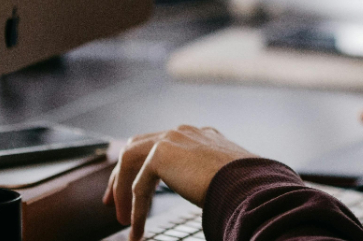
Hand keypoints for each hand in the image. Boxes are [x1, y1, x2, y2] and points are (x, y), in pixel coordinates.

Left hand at [103, 126, 257, 240]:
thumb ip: (206, 176)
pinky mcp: (162, 153)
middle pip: (137, 146)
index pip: (161, 144)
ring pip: (131, 162)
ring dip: (123, 192)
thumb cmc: (246, 186)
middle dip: (121, 174)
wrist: (250, 183)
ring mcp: (171, 138)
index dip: (143, 167)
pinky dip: (135, 208)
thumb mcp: (223, 177)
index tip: (135, 190)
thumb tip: (203, 192)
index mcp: (199, 135)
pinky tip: (137, 229)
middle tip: (112, 200)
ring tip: (122, 220)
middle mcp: (183, 132)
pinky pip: (139, 184)